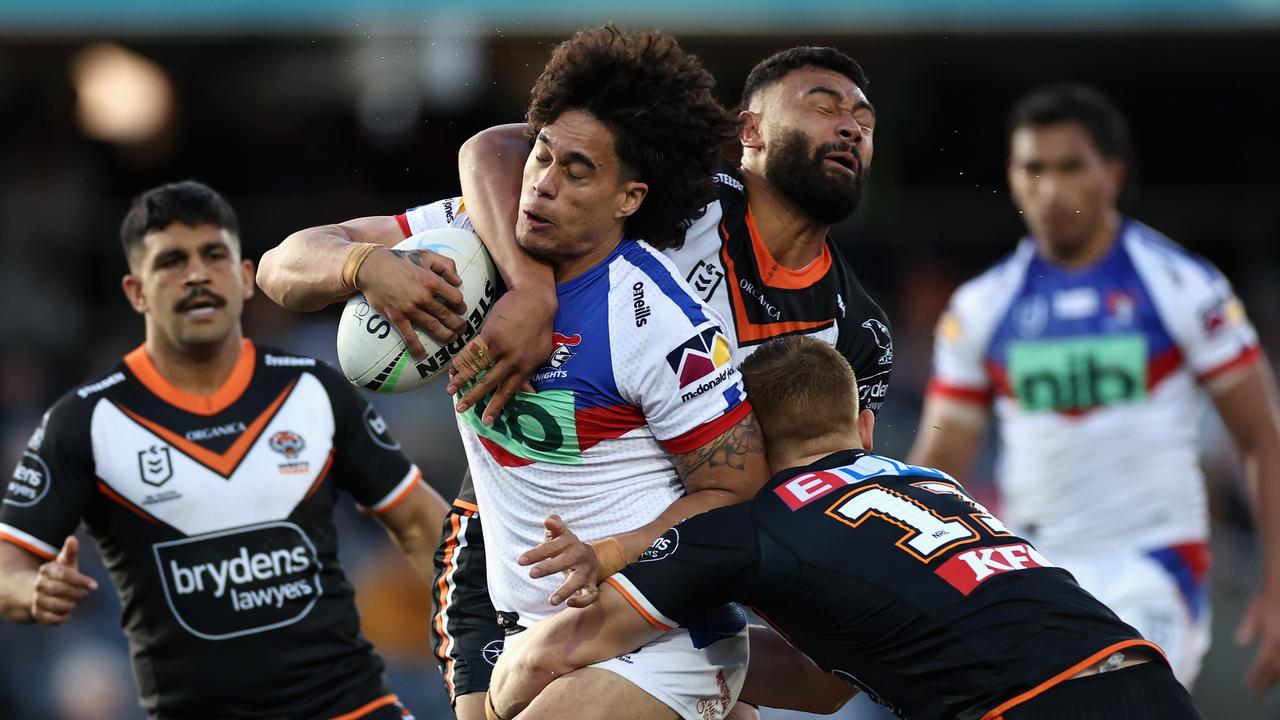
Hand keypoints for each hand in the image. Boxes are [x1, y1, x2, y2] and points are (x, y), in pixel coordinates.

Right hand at [31, 536, 97, 624]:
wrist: (40, 593)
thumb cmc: (61, 575)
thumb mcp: (66, 563)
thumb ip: (70, 552)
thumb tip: (72, 538)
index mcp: (46, 570)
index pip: (63, 574)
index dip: (80, 581)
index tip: (95, 586)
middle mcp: (38, 585)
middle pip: (58, 589)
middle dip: (76, 593)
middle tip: (85, 595)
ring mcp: (36, 600)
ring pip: (54, 605)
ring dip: (69, 606)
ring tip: (73, 603)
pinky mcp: (37, 614)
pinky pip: (51, 619)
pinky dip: (62, 618)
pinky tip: (67, 613)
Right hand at [356, 246, 466, 356]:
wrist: (371, 267)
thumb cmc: (400, 260)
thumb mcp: (426, 255)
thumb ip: (446, 265)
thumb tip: (458, 281)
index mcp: (432, 282)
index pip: (455, 298)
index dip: (460, 304)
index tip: (460, 308)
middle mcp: (423, 297)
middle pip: (447, 315)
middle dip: (458, 324)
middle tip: (462, 329)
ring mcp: (410, 309)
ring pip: (433, 327)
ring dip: (445, 335)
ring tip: (452, 339)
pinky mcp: (397, 317)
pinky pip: (409, 335)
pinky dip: (416, 347)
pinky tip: (422, 355)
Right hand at [447, 285, 556, 423]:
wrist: (534, 299)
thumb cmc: (539, 325)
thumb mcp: (541, 352)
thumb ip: (531, 372)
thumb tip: (529, 391)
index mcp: (526, 367)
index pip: (509, 391)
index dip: (496, 406)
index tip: (486, 420)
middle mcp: (513, 360)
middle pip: (490, 383)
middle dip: (474, 398)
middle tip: (462, 410)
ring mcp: (500, 347)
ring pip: (478, 369)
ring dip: (462, 381)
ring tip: (450, 392)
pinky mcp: (490, 334)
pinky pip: (472, 352)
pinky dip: (460, 362)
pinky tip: (452, 370)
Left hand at [518, 515, 603, 607]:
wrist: (594, 557)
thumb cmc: (568, 547)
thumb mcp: (562, 535)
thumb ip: (554, 527)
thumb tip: (549, 519)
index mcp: (569, 543)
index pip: (551, 547)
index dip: (536, 553)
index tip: (520, 561)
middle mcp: (579, 556)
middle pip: (564, 561)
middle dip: (548, 567)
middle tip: (531, 574)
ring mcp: (586, 571)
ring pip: (578, 580)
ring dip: (566, 590)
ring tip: (552, 601)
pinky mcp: (592, 585)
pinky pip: (590, 595)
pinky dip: (582, 601)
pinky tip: (569, 604)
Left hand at [1236, 587, 1279, 692]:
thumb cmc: (1269, 596)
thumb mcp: (1255, 609)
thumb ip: (1248, 627)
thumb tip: (1240, 642)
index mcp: (1273, 639)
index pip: (1265, 665)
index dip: (1258, 678)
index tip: (1249, 686)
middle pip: (1277, 670)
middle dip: (1266, 681)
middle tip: (1254, 689)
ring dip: (1275, 675)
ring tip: (1265, 682)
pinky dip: (1279, 666)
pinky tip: (1274, 669)